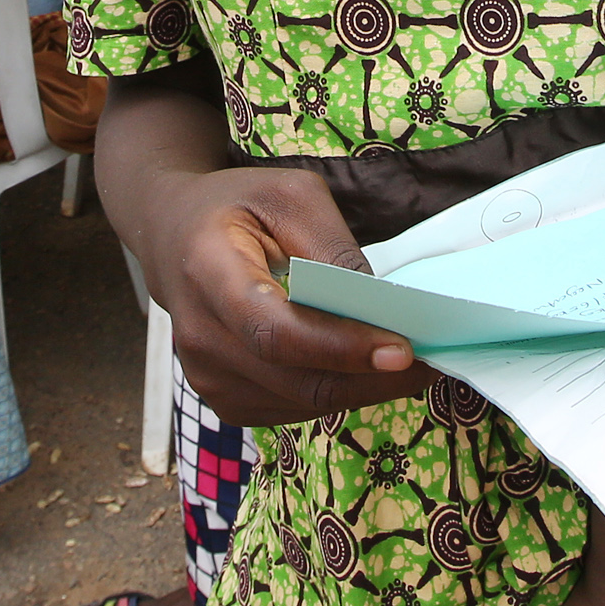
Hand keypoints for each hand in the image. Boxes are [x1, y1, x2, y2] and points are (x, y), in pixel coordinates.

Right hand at [144, 162, 425, 427]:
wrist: (174, 235)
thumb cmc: (238, 207)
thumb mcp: (290, 196)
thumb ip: (332, 248)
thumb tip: (380, 305)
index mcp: (208, 270)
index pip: (276, 330)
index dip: (341, 348)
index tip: (403, 350)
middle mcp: (198, 333)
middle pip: (295, 379)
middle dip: (370, 378)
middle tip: (431, 363)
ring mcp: (204, 374)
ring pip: (300, 403)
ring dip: (360, 389)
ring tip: (405, 363)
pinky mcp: (220, 397)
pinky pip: (290, 410)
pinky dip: (334, 393)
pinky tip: (358, 368)